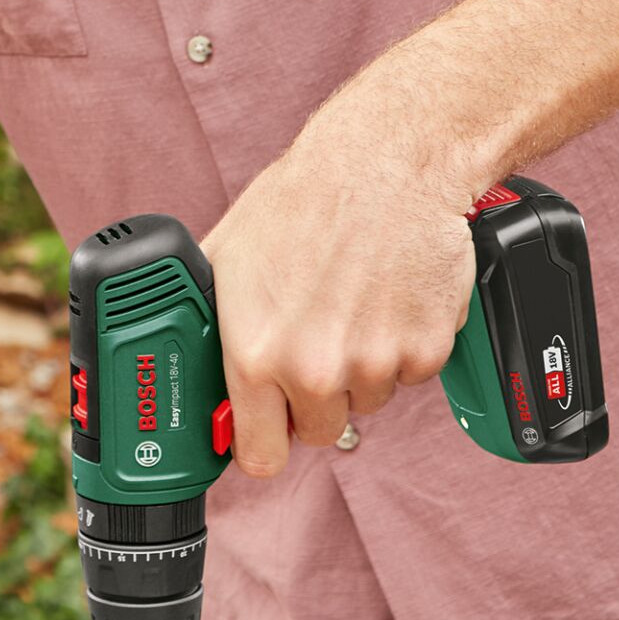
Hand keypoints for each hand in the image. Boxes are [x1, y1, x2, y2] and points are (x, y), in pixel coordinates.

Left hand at [200, 92, 477, 476]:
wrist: (387, 163)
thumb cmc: (306, 199)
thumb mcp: (228, 254)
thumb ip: (211, 319)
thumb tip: (192, 356)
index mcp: (257, 354)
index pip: (258, 456)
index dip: (262, 441)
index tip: (267, 427)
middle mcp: (315, 369)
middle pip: (318, 430)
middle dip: (314, 397)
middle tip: (317, 340)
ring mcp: (375, 363)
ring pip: (367, 399)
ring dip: (361, 366)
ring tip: (353, 301)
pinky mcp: (426, 350)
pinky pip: (410, 372)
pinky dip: (404, 343)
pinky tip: (388, 294)